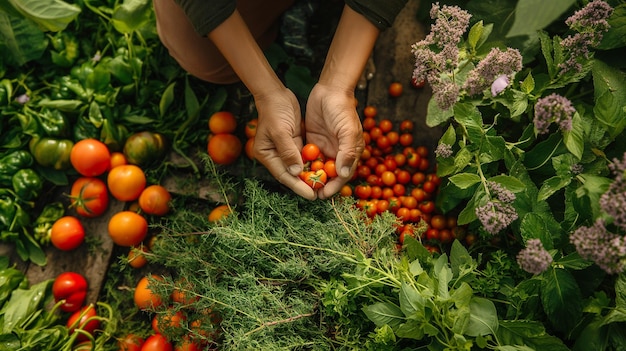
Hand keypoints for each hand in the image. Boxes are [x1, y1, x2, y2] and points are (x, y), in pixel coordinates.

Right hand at [253, 87, 316, 199]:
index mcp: (267, 155)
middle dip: (306, 185)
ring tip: (326, 186)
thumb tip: (296, 171)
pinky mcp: (295, 144)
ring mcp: (286, 150)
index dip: (298, 187)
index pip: (284, 175)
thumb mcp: (280, 131)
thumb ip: (288, 151)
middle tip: (321, 194)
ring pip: (300, 168)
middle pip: (292, 175)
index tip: (312, 195)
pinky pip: (305, 157)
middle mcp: (275, 156)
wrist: (276, 93)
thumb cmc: (275, 111)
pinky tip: (325, 170)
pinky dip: (314, 164)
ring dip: (312, 176)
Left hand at [304, 83, 363, 198]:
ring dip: (310, 177)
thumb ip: (346, 152)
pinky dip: (303, 165)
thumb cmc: (342, 109)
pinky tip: (295, 172)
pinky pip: (308, 157)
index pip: (343, 175)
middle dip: (320, 185)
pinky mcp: (313, 141)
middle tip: (309, 194)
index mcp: (350, 152)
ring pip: (318, 168)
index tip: (323, 194)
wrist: (330, 90)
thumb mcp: (348, 130)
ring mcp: (325, 148)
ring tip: (300, 186)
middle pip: (329, 175)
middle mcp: (338, 153)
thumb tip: (343, 173)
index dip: (334, 186)